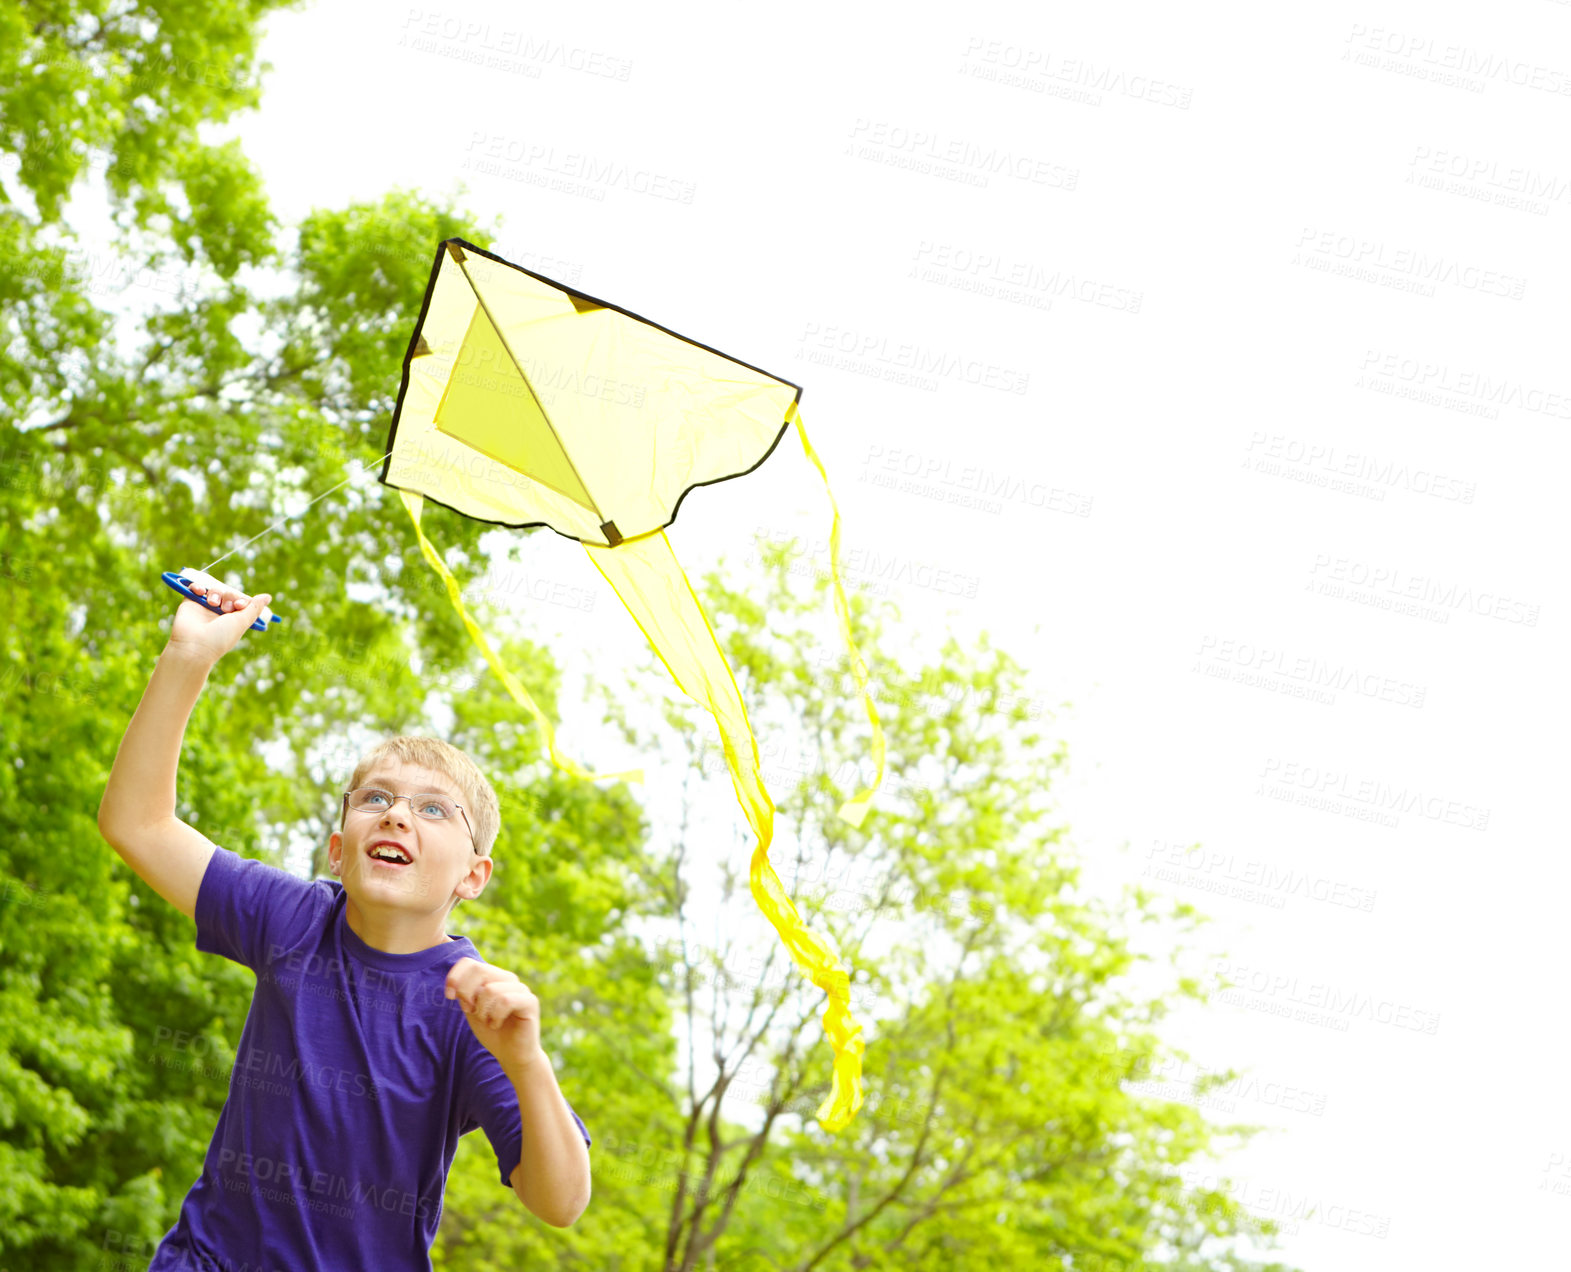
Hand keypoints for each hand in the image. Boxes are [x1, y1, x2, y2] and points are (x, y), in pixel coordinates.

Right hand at [167, 574, 272, 662]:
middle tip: (225, 608)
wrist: (193, 645)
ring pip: (215, 590)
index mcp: (233, 619)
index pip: (242, 601)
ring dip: (216, 593)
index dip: (242, 600)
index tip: (239, 606)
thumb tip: (268, 597)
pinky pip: (196, 588)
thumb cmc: (220, 637)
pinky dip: (198, 586)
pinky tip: (200, 591)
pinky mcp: (190, 603)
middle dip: (230, 597)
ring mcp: (205, 607)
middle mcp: (219, 613)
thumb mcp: (242, 622)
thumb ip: (254, 609)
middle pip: (229, 594)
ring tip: (212, 604)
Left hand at [446, 957, 544, 1072]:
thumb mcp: (473, 1010)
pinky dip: (495, 1016)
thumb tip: (457, 983)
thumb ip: (466, 994)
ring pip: (490, 989)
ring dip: (482, 1010)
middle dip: (466, 992)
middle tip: (470, 1010)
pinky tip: (496, 1024)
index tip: (449, 996)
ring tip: (487, 1021)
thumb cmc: (492, 1032)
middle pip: (479, 970)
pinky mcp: (530, 1001)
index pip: (469, 963)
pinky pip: (505, 1001)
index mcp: (493, 977)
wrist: (512, 1055)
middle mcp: (507, 978)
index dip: (455, 977)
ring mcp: (520, 988)